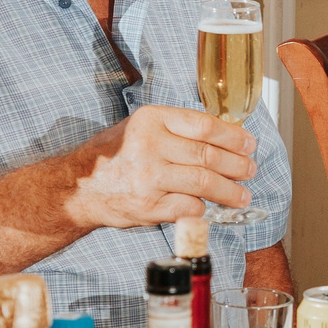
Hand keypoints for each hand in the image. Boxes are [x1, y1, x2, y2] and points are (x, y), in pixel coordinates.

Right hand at [65, 106, 257, 228]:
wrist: (78, 187)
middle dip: (237, 165)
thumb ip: (177, 129)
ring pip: (204, 182)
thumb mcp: (141, 128)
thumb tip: (226, 137)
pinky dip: (204, 208)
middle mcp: (150, 145)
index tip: (248, 145)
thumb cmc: (115, 155)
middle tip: (250, 171)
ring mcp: (148, 177)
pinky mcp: (148, 205)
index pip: (204, 125)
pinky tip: (209, 206)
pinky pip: (190, 206)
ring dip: (230, 191)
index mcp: (151, 120)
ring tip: (242, 195)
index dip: (233, 137)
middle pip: (208, 155)